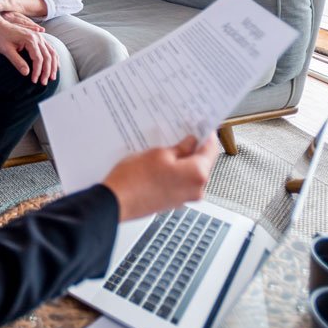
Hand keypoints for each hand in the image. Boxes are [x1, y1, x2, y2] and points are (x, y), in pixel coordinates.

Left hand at [0, 10, 57, 84]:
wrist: (1, 26)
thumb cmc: (2, 38)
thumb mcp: (6, 50)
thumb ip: (17, 61)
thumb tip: (26, 73)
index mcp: (30, 39)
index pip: (38, 58)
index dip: (38, 71)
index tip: (34, 80)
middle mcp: (37, 37)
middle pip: (48, 56)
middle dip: (47, 71)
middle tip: (44, 82)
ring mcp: (40, 37)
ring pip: (52, 52)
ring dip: (53, 65)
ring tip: (52, 77)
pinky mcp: (39, 38)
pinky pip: (51, 48)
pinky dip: (54, 58)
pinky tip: (55, 66)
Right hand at [103, 134, 219, 221]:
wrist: (117, 202)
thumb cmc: (135, 180)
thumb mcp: (159, 153)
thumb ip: (180, 148)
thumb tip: (190, 143)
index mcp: (197, 174)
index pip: (211, 149)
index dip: (207, 134)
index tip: (203, 126)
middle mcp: (195, 189)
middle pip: (202, 162)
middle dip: (193, 147)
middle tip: (182, 132)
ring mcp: (184, 198)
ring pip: (190, 172)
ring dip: (182, 159)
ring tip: (167, 146)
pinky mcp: (173, 201)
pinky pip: (180, 181)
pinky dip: (174, 170)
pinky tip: (161, 161)